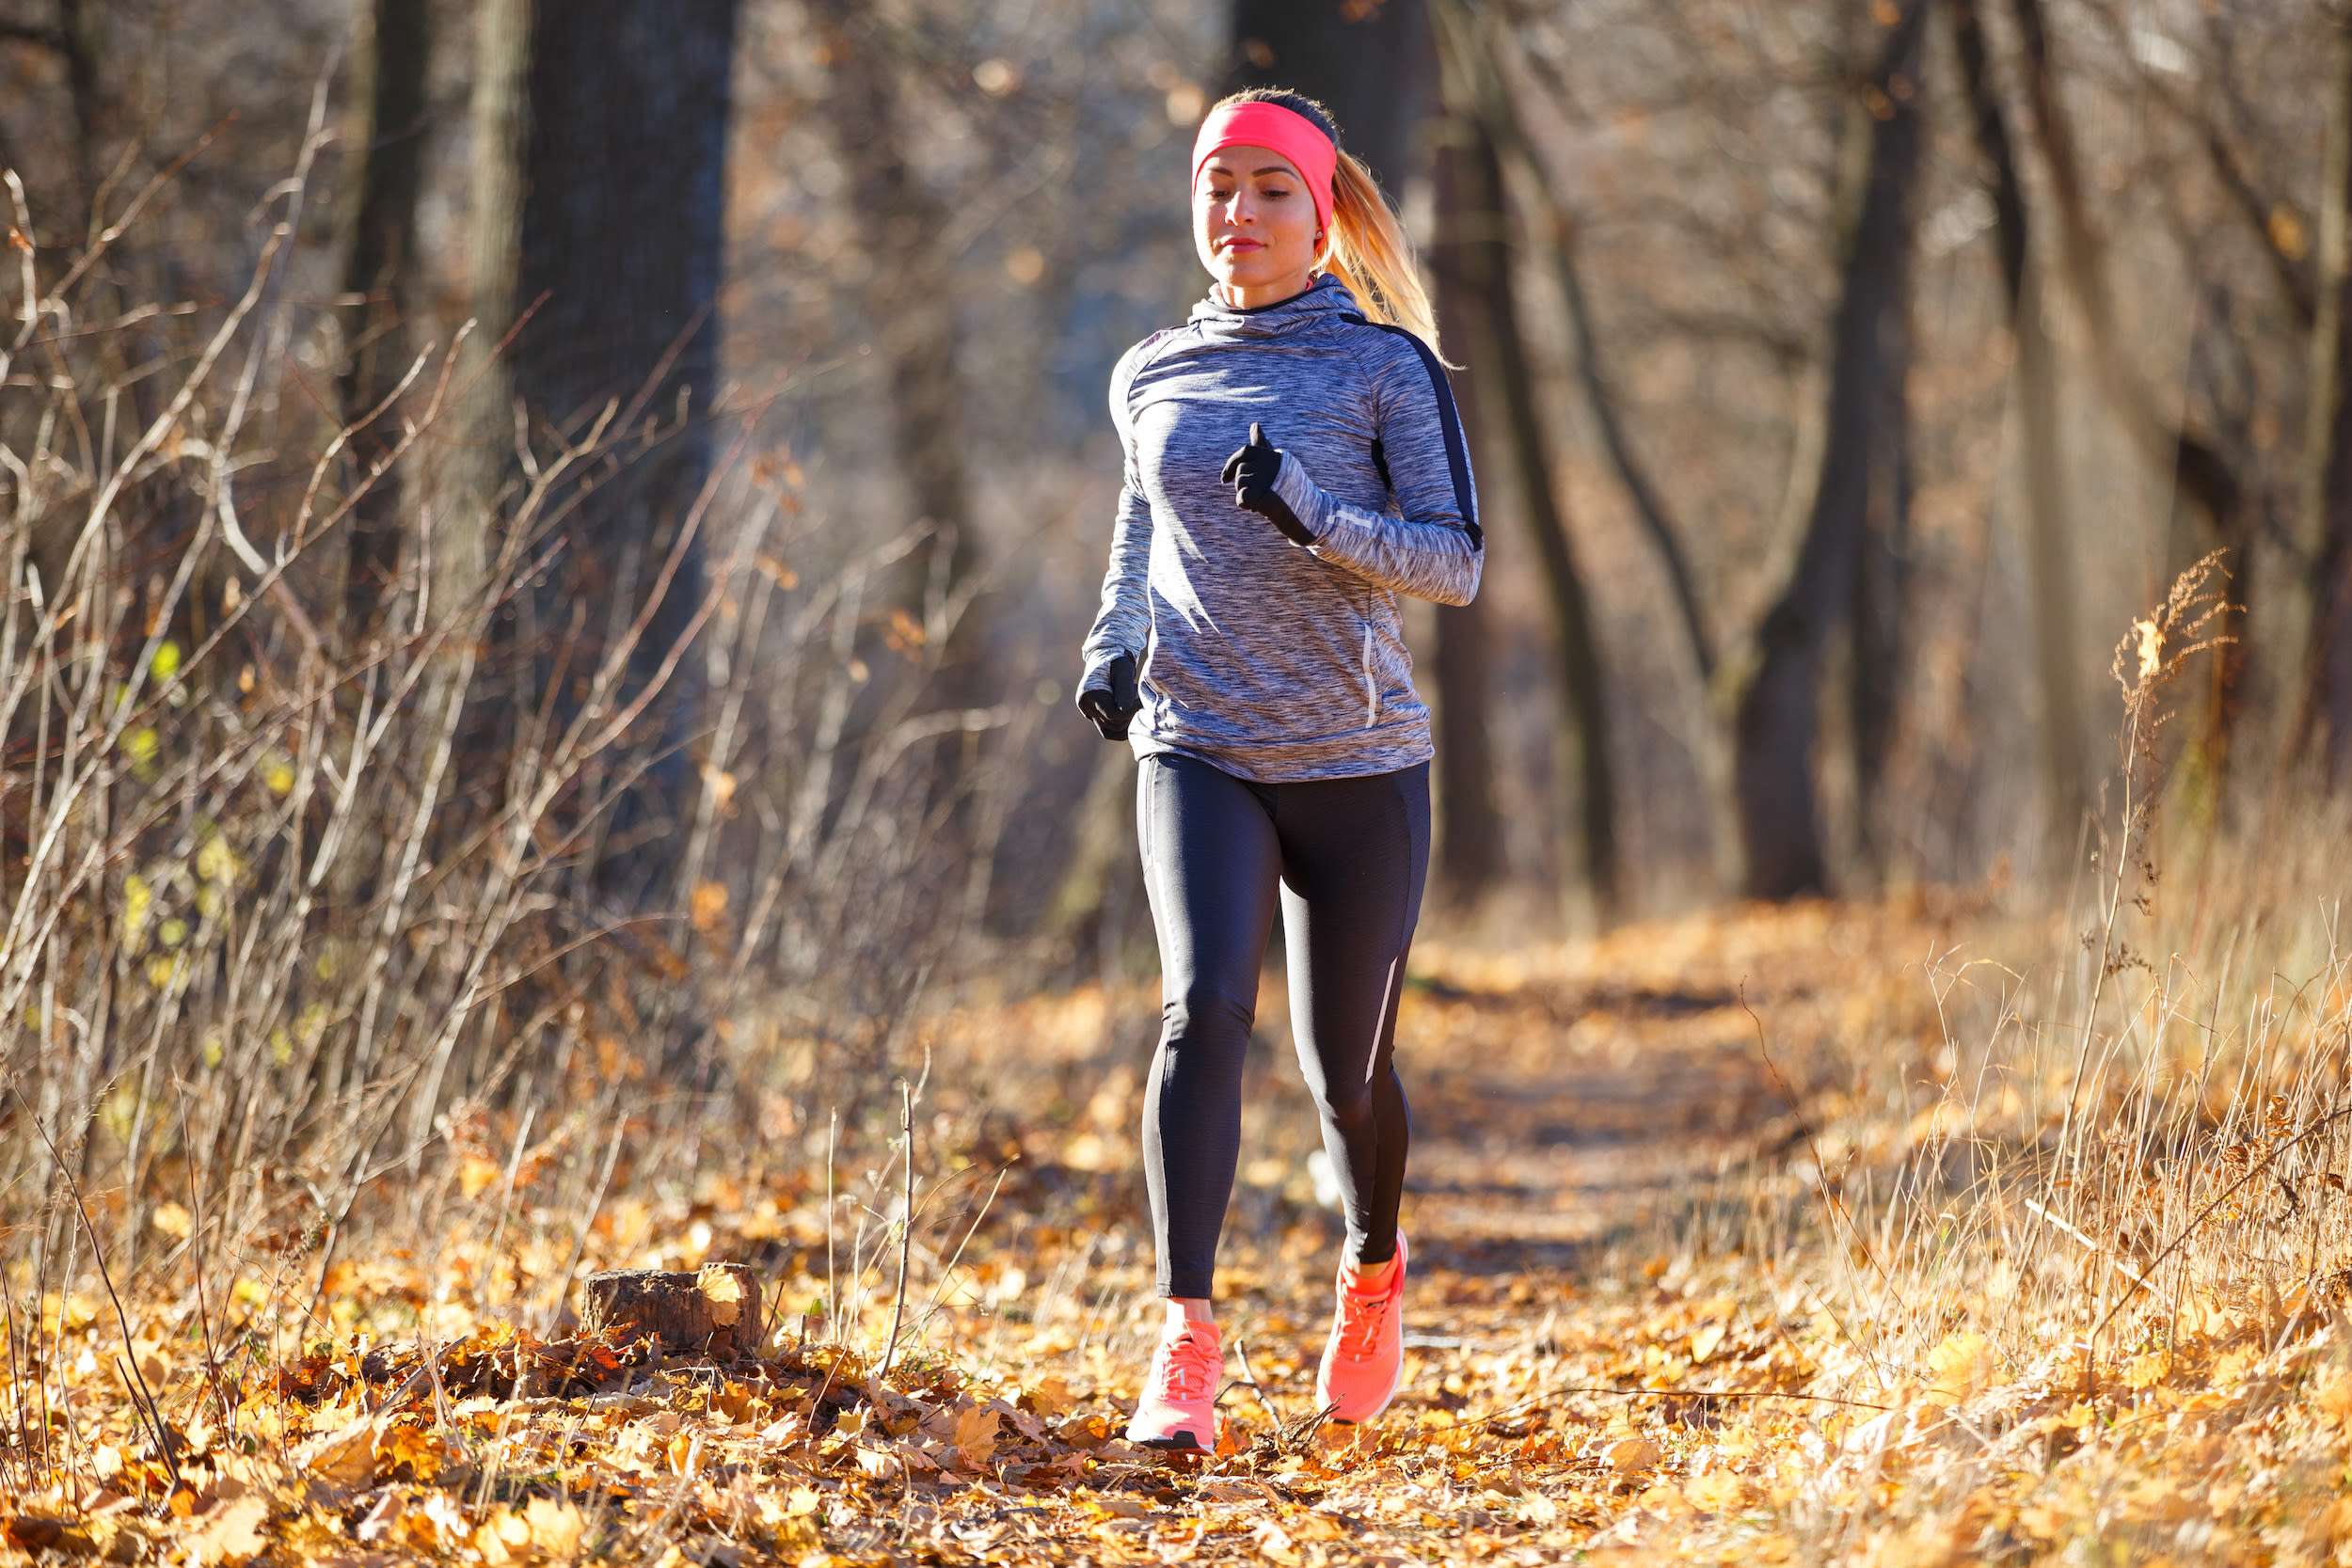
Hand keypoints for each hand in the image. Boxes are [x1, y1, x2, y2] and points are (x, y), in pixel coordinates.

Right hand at [1077, 653, 1141, 739]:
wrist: (1109, 659)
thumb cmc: (1117, 661)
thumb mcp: (1124, 670)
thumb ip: (1124, 689)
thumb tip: (1123, 709)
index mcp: (1089, 693)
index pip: (1112, 714)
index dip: (1131, 712)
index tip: (1144, 703)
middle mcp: (1085, 705)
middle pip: (1113, 723)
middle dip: (1130, 713)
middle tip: (1139, 698)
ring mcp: (1088, 711)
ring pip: (1112, 730)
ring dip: (1127, 718)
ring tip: (1133, 700)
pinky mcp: (1095, 716)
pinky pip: (1109, 731)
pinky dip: (1123, 727)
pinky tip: (1133, 714)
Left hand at [1219, 422, 1315, 544]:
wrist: (1307, 511)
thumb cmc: (1289, 486)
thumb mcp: (1276, 462)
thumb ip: (1263, 444)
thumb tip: (1255, 424)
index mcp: (1273, 456)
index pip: (1245, 451)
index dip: (1231, 464)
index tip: (1224, 479)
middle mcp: (1270, 464)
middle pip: (1240, 472)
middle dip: (1245, 485)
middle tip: (1261, 495)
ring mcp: (1266, 479)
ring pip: (1240, 484)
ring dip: (1246, 496)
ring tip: (1263, 501)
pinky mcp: (1262, 495)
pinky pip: (1241, 496)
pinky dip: (1244, 504)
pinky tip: (1255, 508)